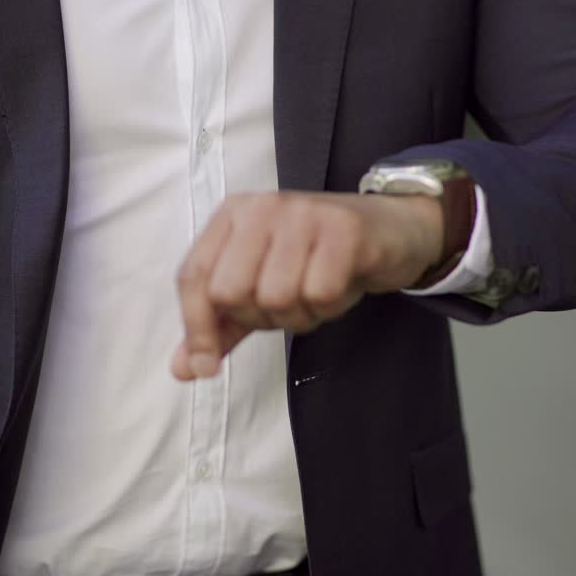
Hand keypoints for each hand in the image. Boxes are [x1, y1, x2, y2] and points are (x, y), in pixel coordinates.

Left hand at [171, 190, 443, 380]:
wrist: (392, 229)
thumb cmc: (318, 259)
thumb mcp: (263, 286)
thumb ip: (222, 325)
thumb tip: (183, 369)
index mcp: (232, 215)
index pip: (193, 276)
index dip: (197, 327)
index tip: (206, 366)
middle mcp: (262, 207)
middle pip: (231, 291)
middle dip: (259, 317)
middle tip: (287, 304)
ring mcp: (303, 213)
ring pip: (276, 297)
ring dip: (299, 315)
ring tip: (316, 293)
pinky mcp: (344, 228)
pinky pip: (320, 293)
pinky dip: (329, 306)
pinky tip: (340, 287)